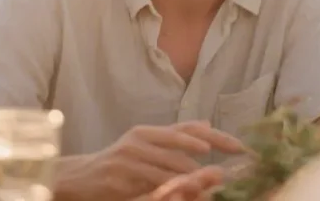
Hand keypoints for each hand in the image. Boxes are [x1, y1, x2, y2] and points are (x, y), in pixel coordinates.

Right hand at [59, 121, 244, 200]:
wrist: (77, 178)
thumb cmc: (116, 165)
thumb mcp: (145, 146)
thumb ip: (174, 138)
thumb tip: (207, 124)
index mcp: (148, 132)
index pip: (189, 129)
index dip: (217, 138)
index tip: (242, 148)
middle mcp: (140, 140)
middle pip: (185, 149)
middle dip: (210, 165)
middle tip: (231, 176)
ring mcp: (130, 157)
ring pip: (172, 170)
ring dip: (195, 182)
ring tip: (213, 189)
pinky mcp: (121, 177)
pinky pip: (154, 186)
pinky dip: (172, 192)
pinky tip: (183, 195)